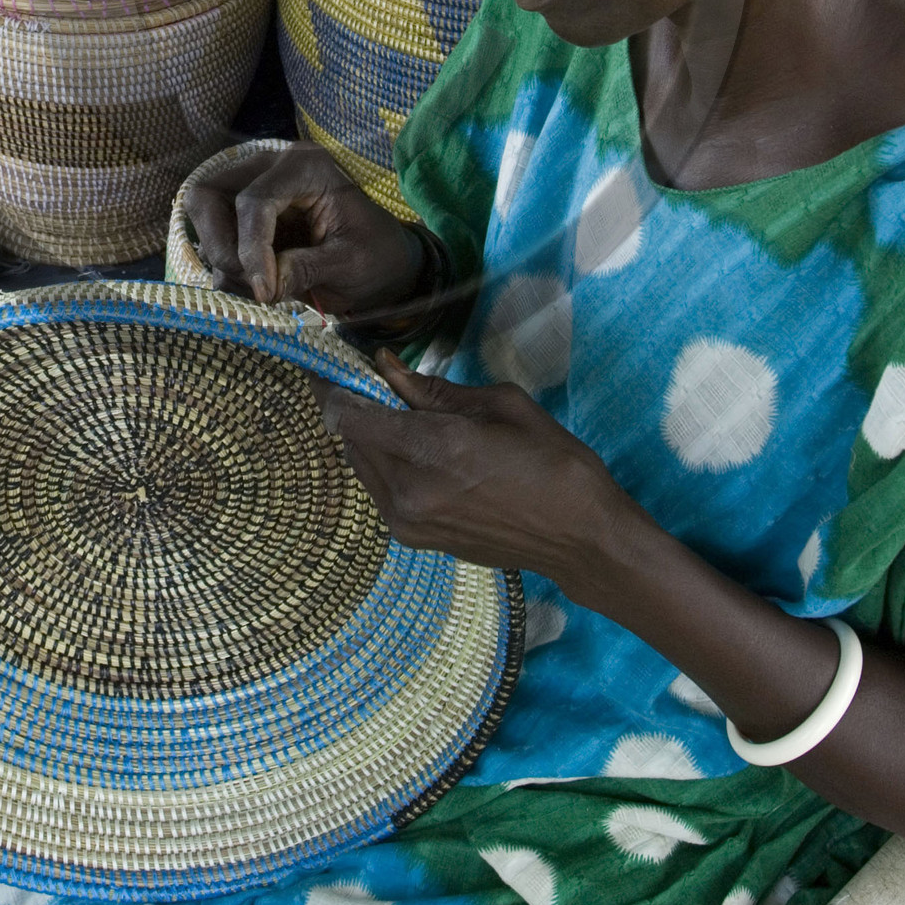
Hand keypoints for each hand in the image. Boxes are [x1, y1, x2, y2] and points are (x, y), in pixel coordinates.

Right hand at [183, 145, 427, 322]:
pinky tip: (262, 284)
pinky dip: (228, 266)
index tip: (265, 293)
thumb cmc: (377, 256)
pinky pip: (213, 236)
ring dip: (223, 257)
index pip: (254, 200)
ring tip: (263, 287)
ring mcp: (253, 187)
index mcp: (306, 167)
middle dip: (224, 246)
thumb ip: (307, 270)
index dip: (252, 249)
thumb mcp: (352, 264)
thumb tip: (264, 286)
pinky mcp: (244, 215)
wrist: (384, 264)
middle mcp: (272, 167)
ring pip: (203, 213)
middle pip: (209, 194)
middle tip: (255, 286)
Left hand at [321, 350, 635, 587]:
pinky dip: (384, 464)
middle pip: (349, 439)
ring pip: (361, 465)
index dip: (330, 386)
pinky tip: (415, 450)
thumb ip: (434, 389)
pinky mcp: (414, 539)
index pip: (349, 415)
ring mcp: (407, 521)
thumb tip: (387, 368)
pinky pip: (379, 489)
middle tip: (365, 382)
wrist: (579, 537)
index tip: (325, 365)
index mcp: (432, 449)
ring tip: (396, 415)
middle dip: (351, 407)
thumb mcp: (499, 405)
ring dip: (368, 437)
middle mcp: (408, 490)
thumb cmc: (551, 461)